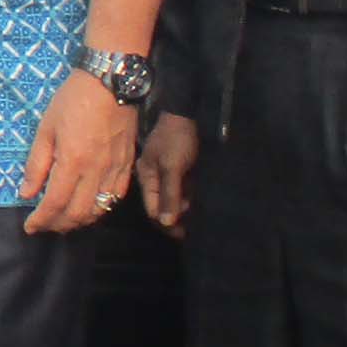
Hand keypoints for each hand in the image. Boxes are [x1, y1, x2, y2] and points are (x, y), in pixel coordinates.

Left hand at [21, 68, 139, 235]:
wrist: (111, 82)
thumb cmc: (73, 100)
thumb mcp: (45, 128)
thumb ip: (36, 164)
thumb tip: (27, 193)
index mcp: (73, 161)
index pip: (55, 203)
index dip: (40, 220)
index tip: (29, 227)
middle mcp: (96, 171)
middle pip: (78, 214)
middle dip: (57, 225)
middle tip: (44, 225)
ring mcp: (115, 170)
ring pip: (99, 210)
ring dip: (79, 221)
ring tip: (63, 219)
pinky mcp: (127, 165)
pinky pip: (115, 197)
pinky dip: (100, 209)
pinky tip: (89, 207)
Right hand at [137, 110, 201, 236]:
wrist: (186, 112)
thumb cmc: (176, 140)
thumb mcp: (172, 167)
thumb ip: (169, 194)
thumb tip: (165, 223)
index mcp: (146, 178)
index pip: (152, 208)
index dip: (166, 222)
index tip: (183, 234)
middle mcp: (154, 177)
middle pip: (162, 205)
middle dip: (175, 217)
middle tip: (193, 229)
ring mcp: (166, 172)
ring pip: (173, 198)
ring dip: (184, 208)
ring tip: (198, 218)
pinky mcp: (179, 168)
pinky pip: (182, 188)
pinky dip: (189, 197)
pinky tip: (199, 204)